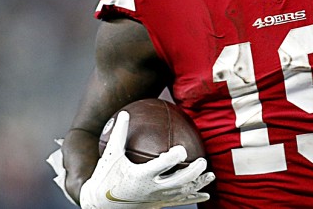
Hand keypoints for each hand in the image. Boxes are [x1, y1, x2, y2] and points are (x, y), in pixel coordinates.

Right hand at [79, 111, 214, 208]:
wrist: (101, 205)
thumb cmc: (106, 178)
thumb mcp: (111, 155)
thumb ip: (119, 134)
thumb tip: (124, 112)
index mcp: (141, 175)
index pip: (162, 165)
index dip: (174, 157)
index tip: (182, 149)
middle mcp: (152, 188)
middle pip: (179, 181)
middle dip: (193, 172)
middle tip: (203, 161)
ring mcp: (157, 198)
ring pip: (182, 193)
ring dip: (198, 184)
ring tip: (211, 176)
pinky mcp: (159, 204)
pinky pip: (180, 202)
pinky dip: (194, 198)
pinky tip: (206, 195)